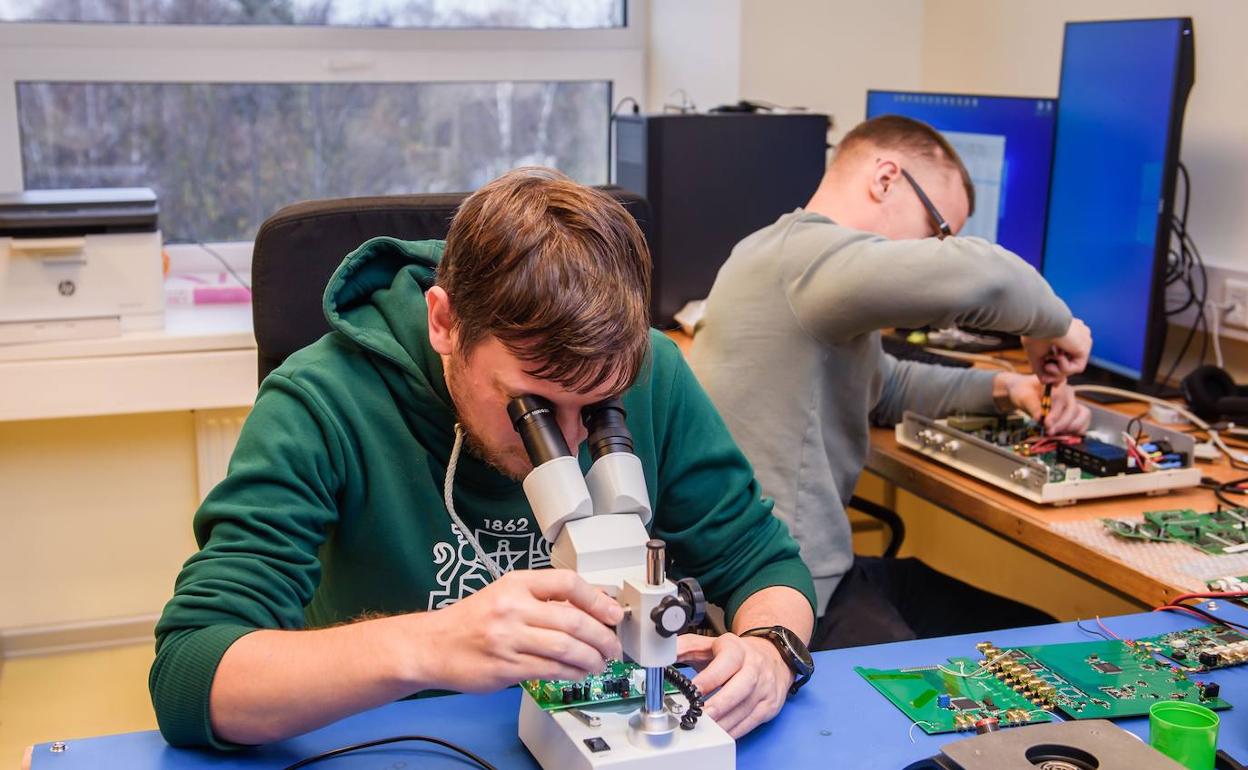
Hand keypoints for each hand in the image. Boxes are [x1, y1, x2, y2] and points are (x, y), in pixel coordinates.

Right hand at [419, 569, 622, 692]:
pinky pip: (550, 670)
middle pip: (572, 620)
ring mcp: (509, 638)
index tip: (614, 613)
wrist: (433, 645)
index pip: (567, 583)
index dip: (597, 599)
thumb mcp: (507, 595)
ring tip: (600, 663)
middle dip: (602, 636)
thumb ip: (544, 599)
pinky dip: (572, 673)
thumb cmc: (473, 620)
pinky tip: (579, 673)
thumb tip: (592, 604)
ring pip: (566, 648)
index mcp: (517, 583)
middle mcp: (513, 607)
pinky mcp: (506, 667)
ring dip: (591, 659)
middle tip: (614, 646)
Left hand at [676, 633, 792, 737]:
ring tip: (706, 729)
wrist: (771, 657)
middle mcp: (754, 667)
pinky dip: (734, 730)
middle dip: (720, 704)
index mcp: (737, 650)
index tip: (693, 690)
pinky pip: (751, 722)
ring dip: (724, 722)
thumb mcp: (710, 644)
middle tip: (701, 716)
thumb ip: (686, 647)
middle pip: (741, 687)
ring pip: (745, 708)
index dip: (709, 678)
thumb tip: (662, 652)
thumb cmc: (735, 654)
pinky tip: (720, 733)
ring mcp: (764, 688)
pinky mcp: (769, 705)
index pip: (725, 663)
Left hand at [995, 373, 1090, 434]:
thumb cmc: (1024, 392)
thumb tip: (1040, 419)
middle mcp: (1069, 393)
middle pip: (1073, 409)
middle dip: (1061, 423)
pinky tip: (1061, 435)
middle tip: (1049, 432)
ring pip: (1082, 416)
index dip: (1055, 413)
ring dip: (1070, 428)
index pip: (1061, 399)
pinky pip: (1083, 423)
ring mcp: (1074, 404)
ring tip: (1054, 433)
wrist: (1025, 394)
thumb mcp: (1023, 396)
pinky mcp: (1076, 415)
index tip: (1046, 424)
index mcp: (1057, 383)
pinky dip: (1075, 431)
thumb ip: (1032, 406)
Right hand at [1021, 318, 1091, 383]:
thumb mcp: (1036, 354)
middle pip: (1069, 363)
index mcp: (1067, 334)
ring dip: (1058, 371)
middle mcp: (1077, 337)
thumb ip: (1040, 368)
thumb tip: (1044, 382)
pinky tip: (1056, 358)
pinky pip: (1076, 367)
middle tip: (1045, 377)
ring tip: (1047, 366)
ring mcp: (1082, 342)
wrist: (1041, 321)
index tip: (1046, 376)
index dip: (1056, 368)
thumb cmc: (1035, 332)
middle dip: (1056, 373)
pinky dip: (1064, 368)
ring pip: (1072, 366)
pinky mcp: (1085, 347)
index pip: (1065, 355)